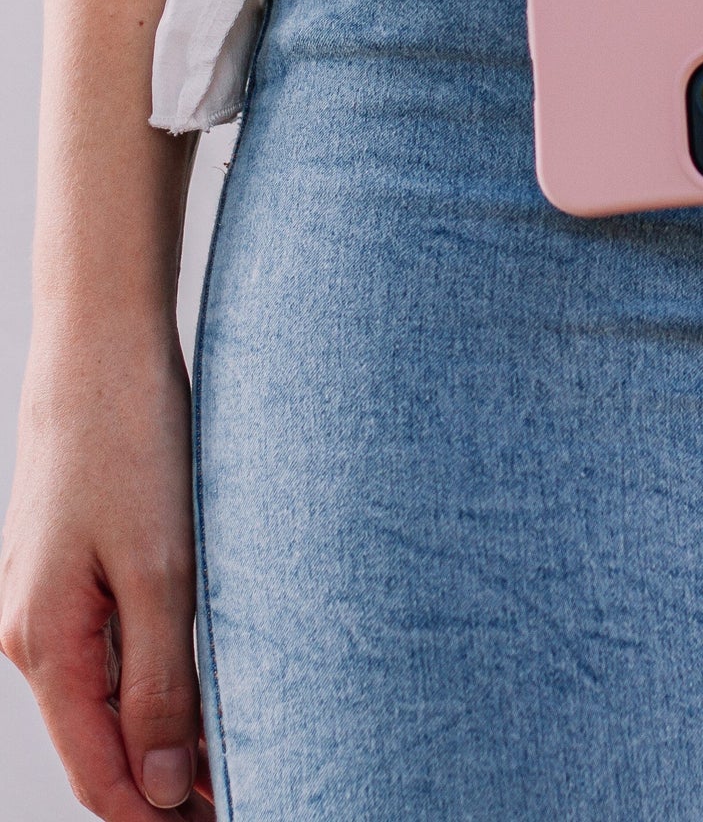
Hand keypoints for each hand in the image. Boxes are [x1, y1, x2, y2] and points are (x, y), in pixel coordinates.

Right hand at [0, 323, 213, 818]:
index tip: (226, 821)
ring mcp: (53, 594)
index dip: (159, 816)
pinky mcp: (78, 561)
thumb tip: (161, 789)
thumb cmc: (129, 441)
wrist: (101, 342)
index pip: (100, 774)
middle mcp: (36, 630)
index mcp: (47, 643)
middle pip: (103, 740)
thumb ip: (159, 682)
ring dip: (170, 724)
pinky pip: (116, 642)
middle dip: (168, 779)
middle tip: (252, 786)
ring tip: (244, 745)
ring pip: (112, 691)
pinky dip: (162, 668)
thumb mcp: (159, 569)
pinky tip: (213, 672)